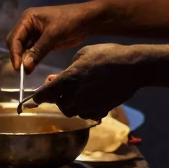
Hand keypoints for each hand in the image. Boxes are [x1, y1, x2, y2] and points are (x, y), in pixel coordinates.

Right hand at [7, 3, 95, 71]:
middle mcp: (28, 25)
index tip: (17, 67)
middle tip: (21, 71)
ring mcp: (35, 33)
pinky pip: (32, 51)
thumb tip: (25, 66)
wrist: (87, 20)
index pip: (15, 37)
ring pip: (23, 48)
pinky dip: (31, 59)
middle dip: (17, 56)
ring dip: (24, 59)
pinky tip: (32, 67)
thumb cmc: (69, 22)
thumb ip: (38, 50)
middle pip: (16, 42)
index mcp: (28, 18)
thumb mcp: (53, 35)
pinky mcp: (42, 41)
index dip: (14, 52)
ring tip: (26, 71)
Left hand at [25, 43, 144, 120]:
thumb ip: (69, 67)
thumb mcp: (84, 53)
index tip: (35, 98)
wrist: (133, 67)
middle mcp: (76, 95)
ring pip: (72, 112)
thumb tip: (61, 77)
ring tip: (79, 93)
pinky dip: (86, 108)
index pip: (45, 94)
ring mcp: (88, 105)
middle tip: (63, 89)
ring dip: (71, 104)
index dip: (38, 97)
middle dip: (58, 98)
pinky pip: (87, 114)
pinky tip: (92, 98)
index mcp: (69, 79)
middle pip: (59, 105)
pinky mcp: (101, 111)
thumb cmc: (108, 55)